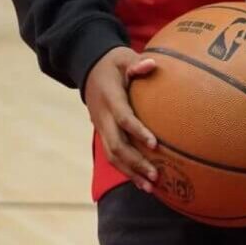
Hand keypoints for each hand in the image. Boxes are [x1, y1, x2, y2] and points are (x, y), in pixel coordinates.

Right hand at [84, 47, 160, 193]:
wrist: (89, 68)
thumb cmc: (113, 63)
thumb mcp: (124, 58)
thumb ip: (137, 63)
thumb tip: (152, 65)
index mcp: (110, 99)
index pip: (124, 118)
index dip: (138, 132)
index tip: (155, 145)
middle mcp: (103, 117)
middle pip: (117, 145)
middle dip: (135, 162)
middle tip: (156, 175)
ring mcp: (101, 127)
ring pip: (112, 155)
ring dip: (130, 172)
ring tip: (150, 186)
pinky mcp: (103, 132)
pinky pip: (112, 154)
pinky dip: (125, 169)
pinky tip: (141, 181)